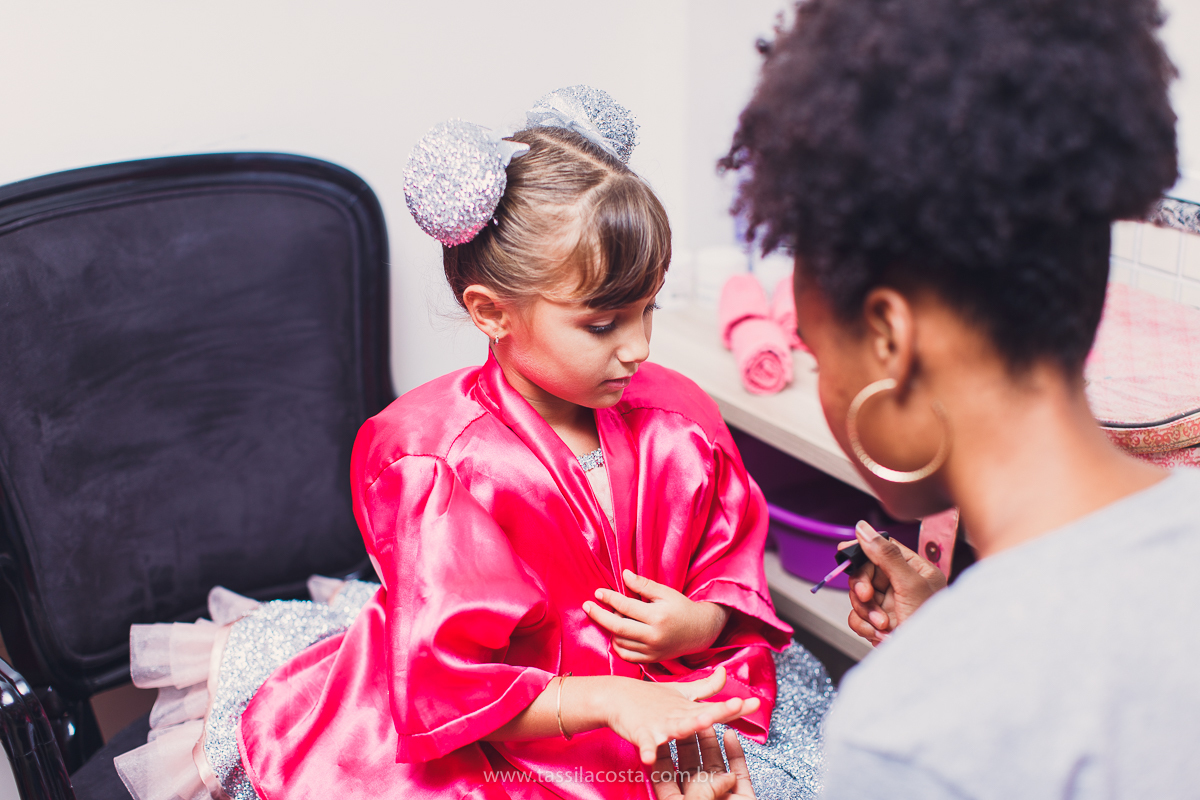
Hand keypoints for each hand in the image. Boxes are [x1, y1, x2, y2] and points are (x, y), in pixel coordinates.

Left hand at [583, 570, 730, 661]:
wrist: (700, 631)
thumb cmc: (681, 608)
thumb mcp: (665, 592)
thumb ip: (643, 585)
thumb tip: (624, 575)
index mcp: (657, 617)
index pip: (626, 607)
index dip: (609, 598)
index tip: (598, 592)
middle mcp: (653, 636)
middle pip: (618, 627)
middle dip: (599, 616)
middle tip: (587, 606)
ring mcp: (652, 650)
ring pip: (620, 641)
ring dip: (610, 628)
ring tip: (613, 616)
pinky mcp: (651, 659)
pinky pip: (626, 655)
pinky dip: (617, 644)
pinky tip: (617, 632)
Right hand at [604, 666, 760, 764]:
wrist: (615, 697)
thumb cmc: (649, 698)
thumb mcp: (682, 692)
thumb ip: (707, 687)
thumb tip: (725, 672)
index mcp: (689, 708)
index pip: (717, 707)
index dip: (736, 706)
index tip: (756, 703)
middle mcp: (679, 715)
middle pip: (702, 715)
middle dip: (719, 711)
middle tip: (735, 705)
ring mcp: (660, 723)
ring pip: (677, 727)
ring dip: (688, 726)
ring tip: (701, 723)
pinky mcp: (641, 732)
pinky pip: (645, 744)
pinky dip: (647, 750)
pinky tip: (649, 757)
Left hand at [652, 727, 756, 799]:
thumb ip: (702, 790)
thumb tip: (711, 775)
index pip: (664, 775)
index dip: (661, 753)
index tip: (660, 733)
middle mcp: (699, 798)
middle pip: (690, 765)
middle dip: (689, 740)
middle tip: (686, 718)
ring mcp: (721, 796)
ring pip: (713, 764)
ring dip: (711, 741)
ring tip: (709, 720)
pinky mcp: (742, 796)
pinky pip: (737, 770)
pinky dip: (734, 751)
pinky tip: (730, 735)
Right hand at [844, 520, 946, 644]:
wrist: (926, 666)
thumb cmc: (930, 627)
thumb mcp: (909, 586)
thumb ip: (886, 556)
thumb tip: (864, 529)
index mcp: (917, 571)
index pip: (883, 549)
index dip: (863, 550)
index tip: (844, 551)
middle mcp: (903, 586)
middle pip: (866, 572)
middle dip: (863, 587)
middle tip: (866, 596)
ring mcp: (889, 606)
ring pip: (858, 595)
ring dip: (865, 610)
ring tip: (883, 625)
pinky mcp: (878, 624)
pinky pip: (857, 616)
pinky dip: (863, 625)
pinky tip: (879, 635)